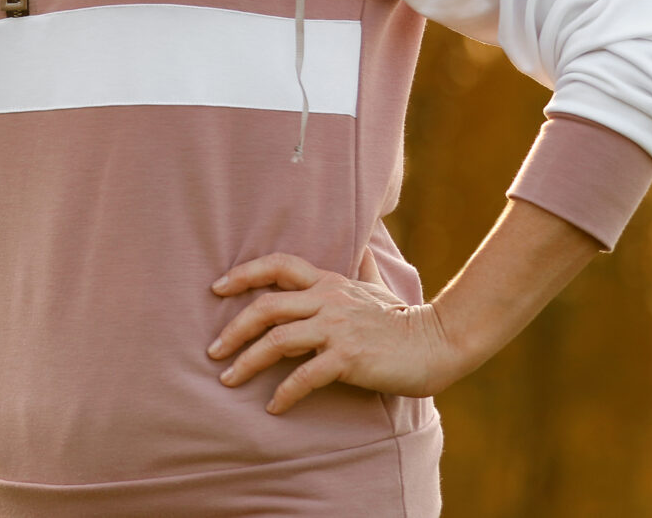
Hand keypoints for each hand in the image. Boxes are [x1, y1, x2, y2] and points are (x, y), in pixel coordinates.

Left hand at [207, 253, 469, 414]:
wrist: (439, 344)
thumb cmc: (404, 319)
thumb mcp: (376, 287)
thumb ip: (362, 267)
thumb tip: (363, 245)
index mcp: (329, 282)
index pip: (278, 266)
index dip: (243, 273)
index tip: (216, 288)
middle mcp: (328, 300)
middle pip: (266, 307)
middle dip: (233, 329)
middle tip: (213, 350)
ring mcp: (337, 328)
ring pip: (277, 340)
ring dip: (247, 362)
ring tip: (228, 379)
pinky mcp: (348, 358)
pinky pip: (305, 376)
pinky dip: (284, 393)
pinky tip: (273, 407)